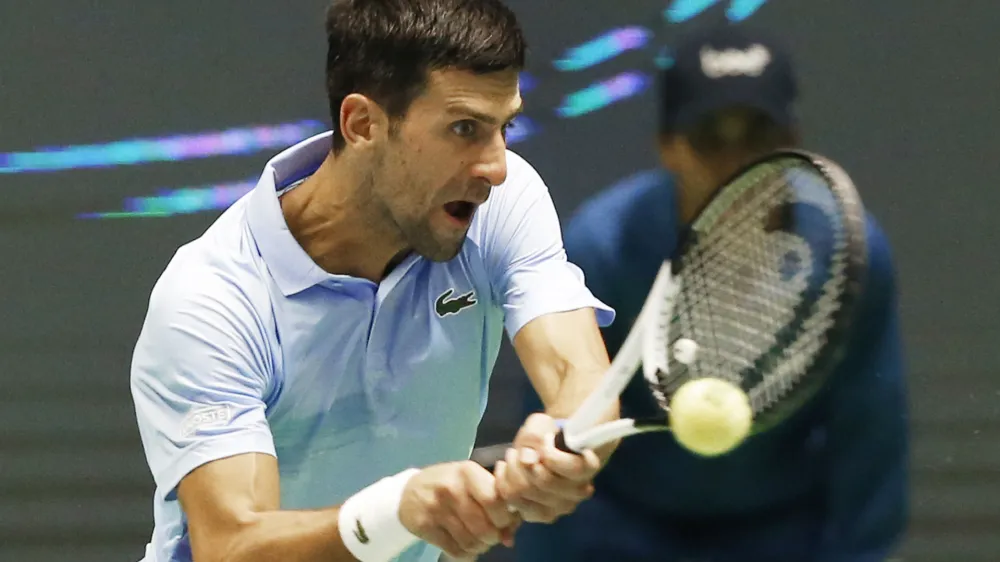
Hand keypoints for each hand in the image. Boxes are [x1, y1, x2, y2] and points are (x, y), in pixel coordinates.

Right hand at [399, 461, 520, 558]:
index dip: (505, 517)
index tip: (504, 521)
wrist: (409, 491)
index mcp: (468, 472)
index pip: (495, 500)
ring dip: (480, 546)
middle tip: (491, 534)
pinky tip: (465, 545)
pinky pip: (455, 550)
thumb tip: (509, 538)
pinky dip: (465, 553)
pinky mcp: (425, 526)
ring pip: (471, 541)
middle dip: (493, 536)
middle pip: (485, 526)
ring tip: (478, 539)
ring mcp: (436, 508)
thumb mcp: (472, 482)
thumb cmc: (449, 484)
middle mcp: (451, 488)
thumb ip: (495, 502)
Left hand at [494, 413, 600, 522]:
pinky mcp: (540, 516)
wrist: (544, 451)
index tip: (544, 444)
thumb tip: (528, 458)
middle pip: (544, 481)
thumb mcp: (541, 425)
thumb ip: (535, 436)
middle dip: (523, 461)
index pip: (573, 468)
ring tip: (511, 457)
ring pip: (525, 492)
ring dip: (512, 470)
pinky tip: (504, 470)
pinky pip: (513, 502)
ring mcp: (560, 508)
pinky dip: (504, 483)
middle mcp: (578, 492)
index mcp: (587, 468)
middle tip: (518, 450)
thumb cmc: (546, 436)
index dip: (552, 456)